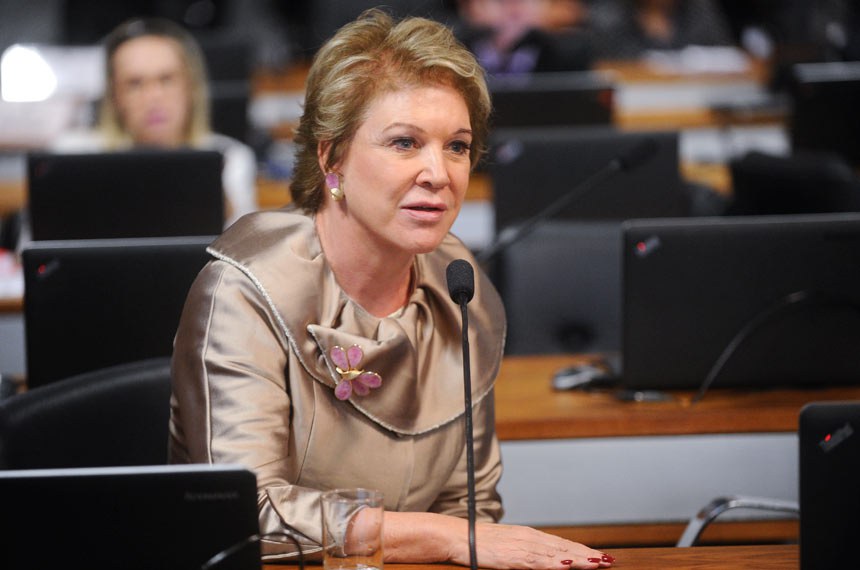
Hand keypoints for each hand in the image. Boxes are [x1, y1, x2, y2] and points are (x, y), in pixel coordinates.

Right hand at [451, 522, 614, 568]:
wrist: (460, 537)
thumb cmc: (481, 542)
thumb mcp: (509, 544)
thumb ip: (528, 550)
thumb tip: (547, 557)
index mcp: (530, 535)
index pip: (563, 543)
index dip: (583, 550)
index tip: (600, 555)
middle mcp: (530, 539)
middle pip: (565, 548)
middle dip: (588, 555)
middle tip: (609, 560)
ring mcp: (522, 547)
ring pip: (556, 555)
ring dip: (578, 560)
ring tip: (597, 563)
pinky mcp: (512, 558)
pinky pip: (537, 562)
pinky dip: (553, 564)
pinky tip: (566, 566)